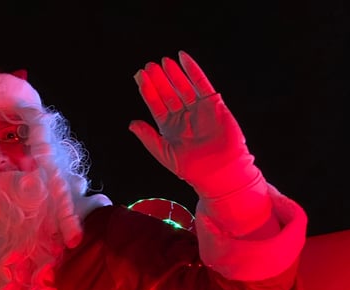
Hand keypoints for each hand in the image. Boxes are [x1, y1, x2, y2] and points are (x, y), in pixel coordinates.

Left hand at [129, 51, 255, 198]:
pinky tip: (183, 58)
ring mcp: (198, 109)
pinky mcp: (213, 104)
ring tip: (163, 62)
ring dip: (173, 73)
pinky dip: (193, 70)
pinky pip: (202, 83)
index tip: (139, 76)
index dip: (148, 90)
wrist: (218, 170)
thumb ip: (147, 137)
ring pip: (183, 86)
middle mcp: (183, 116)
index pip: (156, 105)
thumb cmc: (191, 167)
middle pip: (168, 93)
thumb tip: (132, 124)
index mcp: (170, 128)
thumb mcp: (163, 153)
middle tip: (149, 66)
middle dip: (158, 80)